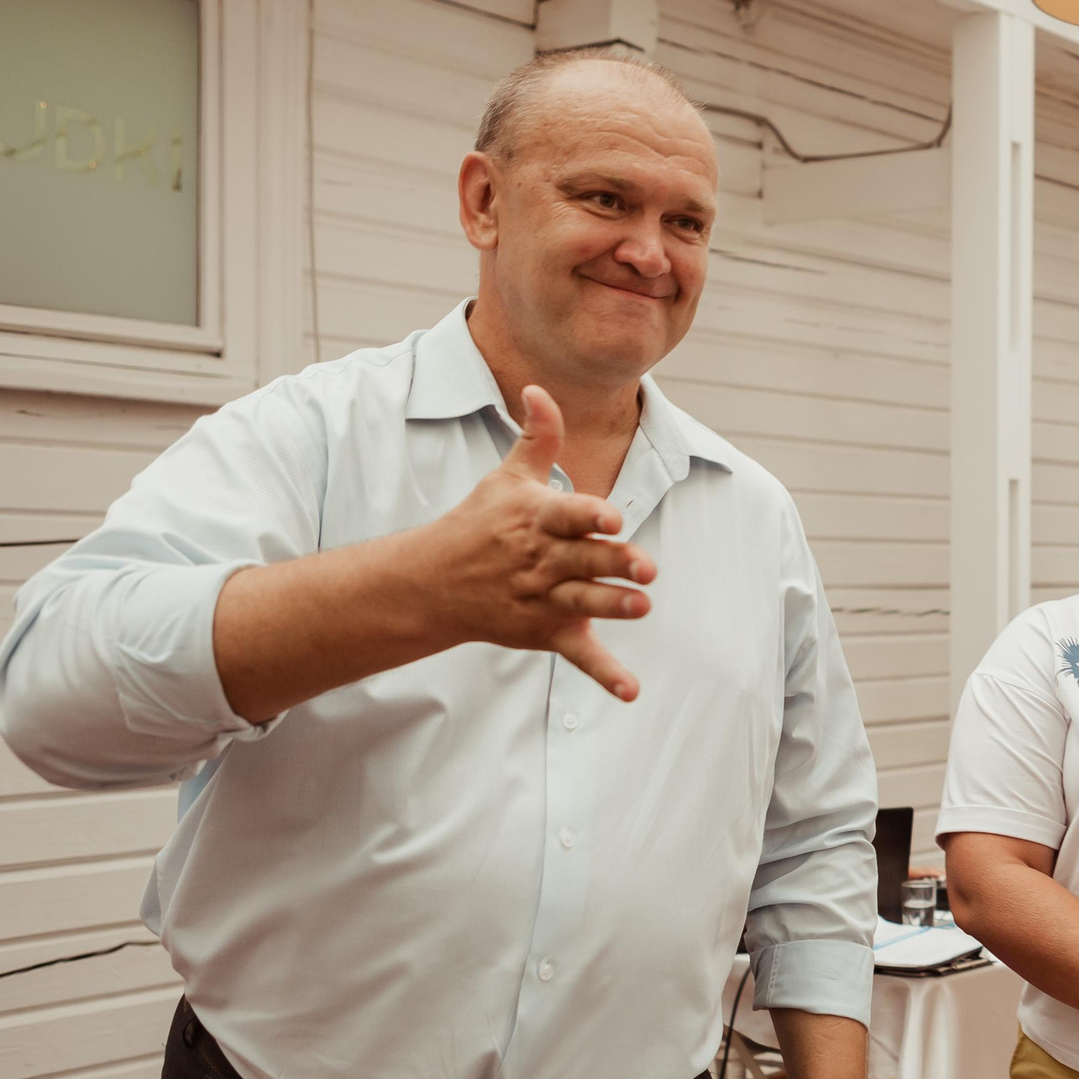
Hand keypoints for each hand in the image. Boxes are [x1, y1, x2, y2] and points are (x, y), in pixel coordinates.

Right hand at [408, 386, 656, 699]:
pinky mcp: (546, 632)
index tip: (613, 519)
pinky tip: (631, 691)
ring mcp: (543, 599)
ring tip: (640, 606)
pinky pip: (579, 656)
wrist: (433, 583)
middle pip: (584, 561)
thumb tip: (539, 387)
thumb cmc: (480, 522)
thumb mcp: (507, 477)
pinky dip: (605, 675)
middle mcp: (541, 560)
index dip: (590, 516)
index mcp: (536, 520)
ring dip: (612, 606)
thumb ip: (537, 436)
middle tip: (645, 568)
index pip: (566, 516)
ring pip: (583, 603)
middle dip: (614, 564)